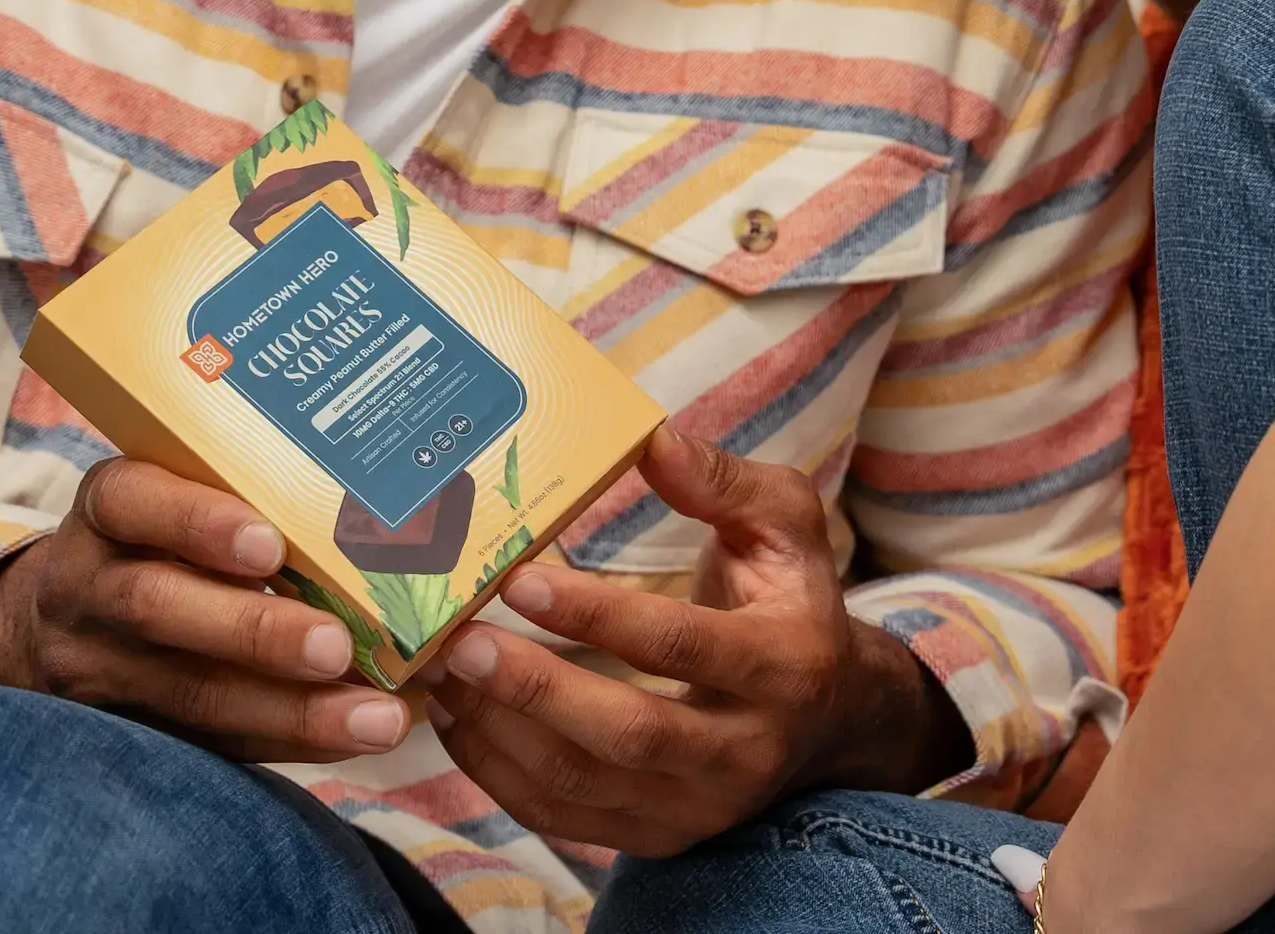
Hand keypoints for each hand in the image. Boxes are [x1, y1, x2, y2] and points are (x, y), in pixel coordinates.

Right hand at [0, 456, 408, 761]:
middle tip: (339, 646)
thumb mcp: (176, 488)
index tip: (269, 546)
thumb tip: (381, 496)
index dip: (197, 522)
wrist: (45, 621)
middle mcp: (88, 583)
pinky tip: (349, 739)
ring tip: (375, 717)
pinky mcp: (122, 728)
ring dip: (290, 709)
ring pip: (187, 693)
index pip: (131, 499)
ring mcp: (95, 664)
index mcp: (109, 506)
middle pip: (158, 607)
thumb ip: (249, 487)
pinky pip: (205, 743)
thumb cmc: (158, 528)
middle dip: (256, 633)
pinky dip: (284, 742)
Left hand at [423, 424, 972, 855]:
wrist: (832, 713)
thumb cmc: (793, 595)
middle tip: (460, 642)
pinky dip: (502, 775)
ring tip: (442, 677)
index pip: (676, 643)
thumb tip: (651, 440)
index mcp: (784, 661)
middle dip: (534, 687)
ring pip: (584, 786)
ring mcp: (701, 806)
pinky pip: (567, 819)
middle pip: (627, 734)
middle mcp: (746, 749)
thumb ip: (721, 481)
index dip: (594, 615)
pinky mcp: (662, 835)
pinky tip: (462, 722)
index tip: (519, 580)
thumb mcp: (785, 522)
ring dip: (502, 734)